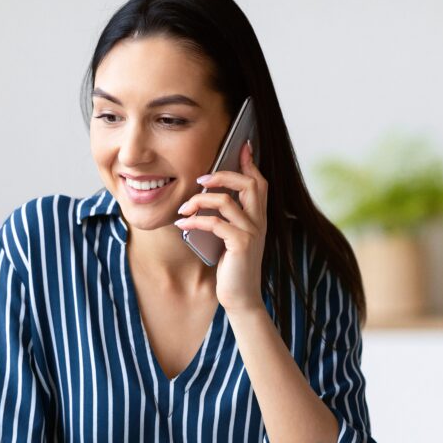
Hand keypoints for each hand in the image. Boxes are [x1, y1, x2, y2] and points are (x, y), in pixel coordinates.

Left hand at [174, 141, 266, 314]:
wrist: (241, 298)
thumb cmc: (232, 267)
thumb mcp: (230, 238)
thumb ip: (226, 218)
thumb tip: (206, 196)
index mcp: (259, 217)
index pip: (259, 181)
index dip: (250, 162)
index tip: (241, 144)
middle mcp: (260, 221)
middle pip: (249, 183)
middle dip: (223, 175)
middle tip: (200, 179)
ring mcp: (252, 232)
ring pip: (227, 201)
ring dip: (200, 200)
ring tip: (183, 208)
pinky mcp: (241, 245)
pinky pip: (216, 223)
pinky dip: (196, 221)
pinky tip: (182, 225)